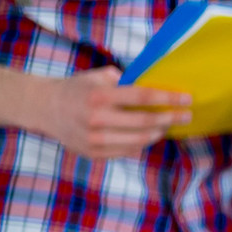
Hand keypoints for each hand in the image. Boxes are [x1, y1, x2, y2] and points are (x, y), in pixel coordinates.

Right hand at [33, 67, 190, 159]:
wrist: (44, 108)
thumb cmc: (77, 89)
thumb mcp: (97, 77)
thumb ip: (124, 82)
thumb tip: (156, 88)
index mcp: (99, 96)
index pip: (142, 98)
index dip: (168, 99)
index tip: (187, 99)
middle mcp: (96, 119)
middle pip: (145, 122)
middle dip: (170, 118)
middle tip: (186, 115)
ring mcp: (94, 140)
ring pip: (140, 140)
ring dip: (159, 132)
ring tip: (168, 125)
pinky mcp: (93, 154)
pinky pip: (127, 151)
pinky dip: (142, 143)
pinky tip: (149, 135)